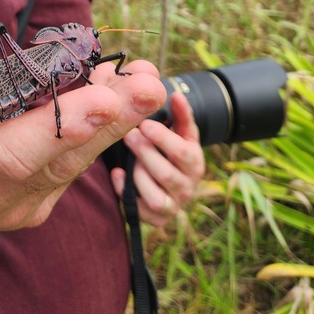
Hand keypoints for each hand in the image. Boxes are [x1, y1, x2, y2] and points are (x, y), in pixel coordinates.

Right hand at [0, 30, 166, 237]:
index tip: (105, 100)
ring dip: (116, 121)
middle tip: (150, 83)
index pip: (15, 151)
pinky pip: (74, 164)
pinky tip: (124, 93)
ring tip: (147, 79)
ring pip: (76, 161)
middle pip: (62, 157)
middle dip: (110, 120)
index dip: (60, 128)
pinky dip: (101, 129)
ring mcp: (20, 204)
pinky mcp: (36, 201)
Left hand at [109, 91, 204, 226]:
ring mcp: (172, 205)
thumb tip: (176, 94)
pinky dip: (125, 191)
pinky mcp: (155, 218)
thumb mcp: (181, 132)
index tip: (144, 124)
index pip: (183, 152)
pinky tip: (117, 174)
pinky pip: (138, 209)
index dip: (163, 138)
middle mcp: (187, 187)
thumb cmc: (174, 149)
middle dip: (144, 152)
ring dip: (137, 173)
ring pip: (154, 196)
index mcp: (195, 163)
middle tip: (129, 135)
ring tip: (129, 156)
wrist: (173, 180)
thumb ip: (181, 114)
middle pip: (165, 173)